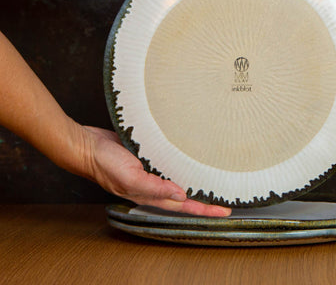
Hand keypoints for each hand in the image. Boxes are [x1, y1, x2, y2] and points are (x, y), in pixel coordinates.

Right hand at [82, 126, 230, 216]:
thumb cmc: (104, 163)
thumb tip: (180, 194)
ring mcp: (151, 171)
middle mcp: (153, 185)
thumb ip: (154, 188)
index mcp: (149, 194)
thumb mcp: (130, 177)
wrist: (87, 146)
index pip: (183, 205)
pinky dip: (182, 162)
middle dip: (205, 198)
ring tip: (214, 180)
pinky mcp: (149, 156)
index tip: (224, 211)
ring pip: (179, 178)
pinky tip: (190, 158)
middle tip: (227, 197)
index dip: (204, 209)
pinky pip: (169, 162)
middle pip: (185, 194)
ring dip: (196, 180)